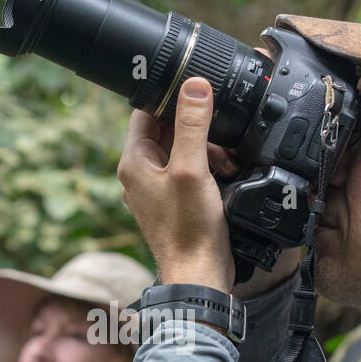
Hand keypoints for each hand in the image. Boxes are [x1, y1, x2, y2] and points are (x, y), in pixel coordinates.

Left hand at [117, 77, 235, 290]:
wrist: (198, 275)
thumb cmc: (189, 230)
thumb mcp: (192, 169)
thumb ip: (192, 125)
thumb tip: (194, 85)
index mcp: (134, 162)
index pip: (145, 111)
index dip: (171, 98)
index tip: (198, 93)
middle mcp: (139, 175)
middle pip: (167, 130)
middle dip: (197, 129)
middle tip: (221, 140)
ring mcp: (155, 190)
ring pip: (180, 151)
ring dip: (206, 150)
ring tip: (226, 163)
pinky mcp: (172, 203)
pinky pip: (187, 173)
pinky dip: (206, 169)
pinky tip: (224, 176)